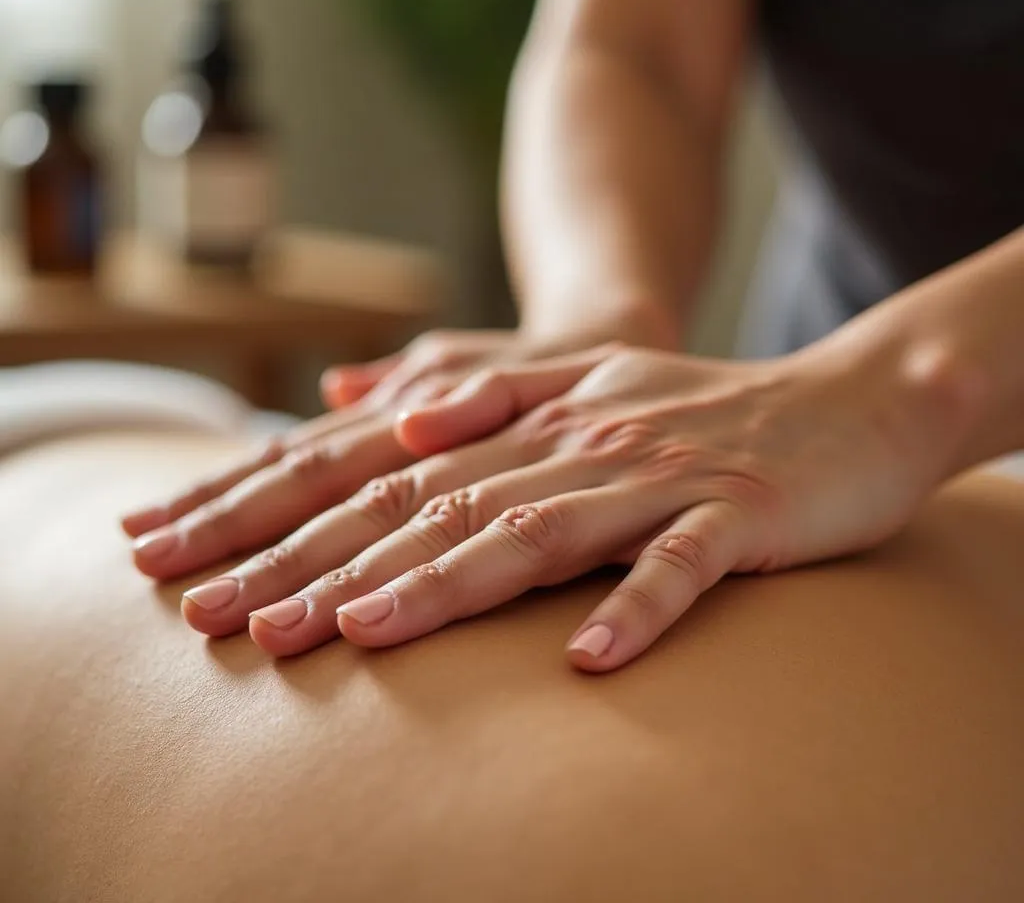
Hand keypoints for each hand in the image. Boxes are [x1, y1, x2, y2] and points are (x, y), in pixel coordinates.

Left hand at [173, 338, 966, 670]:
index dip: (287, 513)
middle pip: (435, 501)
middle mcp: (580, 435)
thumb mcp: (582, 382)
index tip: (191, 561)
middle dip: (324, 563)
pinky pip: (682, 567)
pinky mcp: (739, 514)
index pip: (386, 466)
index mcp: (533, 410)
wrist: (845, 400)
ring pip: (537, 529)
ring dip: (446, 582)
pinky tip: (588, 661)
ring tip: (360, 633)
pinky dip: (637, 606)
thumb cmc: (698, 406)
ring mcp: (659, 472)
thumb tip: (373, 406)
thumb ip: (477, 387)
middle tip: (227, 620)